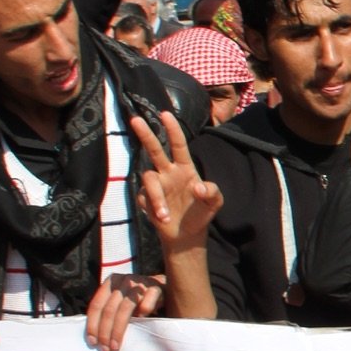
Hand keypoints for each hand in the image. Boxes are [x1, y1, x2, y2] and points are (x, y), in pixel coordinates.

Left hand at [85, 272, 163, 350]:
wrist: (161, 287)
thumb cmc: (136, 299)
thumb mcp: (119, 301)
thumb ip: (108, 312)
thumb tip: (94, 338)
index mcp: (111, 282)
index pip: (97, 305)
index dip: (93, 324)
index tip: (92, 342)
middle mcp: (123, 280)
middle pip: (109, 309)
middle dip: (105, 332)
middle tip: (105, 349)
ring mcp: (139, 283)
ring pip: (124, 309)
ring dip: (118, 330)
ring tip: (115, 346)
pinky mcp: (155, 288)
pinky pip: (146, 305)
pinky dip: (142, 314)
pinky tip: (141, 321)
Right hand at [128, 111, 221, 251]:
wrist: (187, 236)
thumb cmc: (201, 213)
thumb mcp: (215, 203)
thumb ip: (213, 192)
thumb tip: (197, 187)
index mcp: (185, 168)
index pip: (178, 145)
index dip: (173, 130)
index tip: (165, 114)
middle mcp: (168, 173)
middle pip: (154, 150)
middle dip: (146, 134)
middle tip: (135, 120)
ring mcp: (156, 185)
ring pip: (148, 178)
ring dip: (157, 197)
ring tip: (165, 217)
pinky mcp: (146, 199)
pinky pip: (144, 197)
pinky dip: (154, 208)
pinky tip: (163, 219)